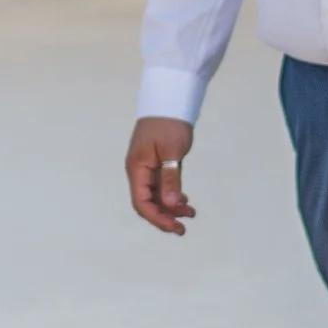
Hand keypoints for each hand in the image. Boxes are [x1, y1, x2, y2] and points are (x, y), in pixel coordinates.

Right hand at [125, 117, 195, 234]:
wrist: (170, 99)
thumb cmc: (169, 123)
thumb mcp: (172, 152)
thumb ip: (171, 180)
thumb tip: (170, 205)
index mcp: (137, 168)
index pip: (142, 202)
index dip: (157, 218)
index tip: (175, 226)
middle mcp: (139, 170)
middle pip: (147, 202)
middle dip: (164, 216)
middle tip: (184, 227)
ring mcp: (147, 167)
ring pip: (156, 195)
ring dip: (171, 207)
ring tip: (190, 213)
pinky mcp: (156, 162)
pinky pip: (161, 185)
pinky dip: (172, 195)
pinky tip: (184, 200)